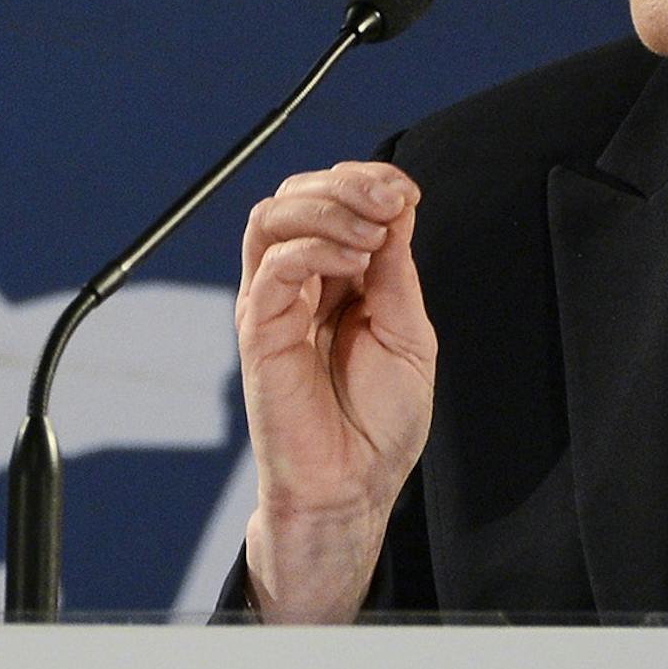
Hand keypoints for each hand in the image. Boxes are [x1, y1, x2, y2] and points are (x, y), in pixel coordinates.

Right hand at [235, 161, 434, 620]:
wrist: (354, 487)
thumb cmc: (379, 424)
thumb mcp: (408, 333)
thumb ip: (395, 272)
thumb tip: (396, 206)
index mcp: (335, 280)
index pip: (332, 200)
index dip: (367, 181)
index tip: (407, 192)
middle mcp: (298, 284)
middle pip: (295, 195)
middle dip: (347, 183)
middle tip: (390, 202)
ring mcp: (273, 305)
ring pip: (271, 218)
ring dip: (326, 207)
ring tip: (371, 235)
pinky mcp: (259, 332)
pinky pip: (271, 267)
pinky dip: (313, 249)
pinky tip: (354, 265)